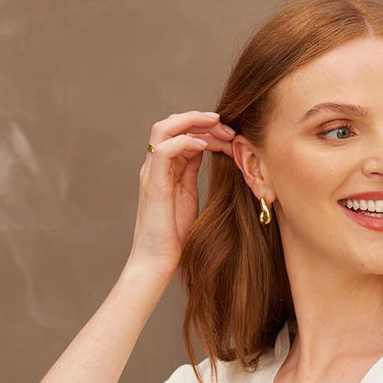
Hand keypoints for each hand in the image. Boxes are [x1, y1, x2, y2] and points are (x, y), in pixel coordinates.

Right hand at [125, 108, 235, 279]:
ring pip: (164, 128)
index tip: (231, 135)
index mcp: (166, 169)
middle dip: (201, 120)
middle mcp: (156, 166)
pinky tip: (205, 147)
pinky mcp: (153, 184)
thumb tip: (207, 153)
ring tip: (218, 127)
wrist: (157, 262)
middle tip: (228, 127)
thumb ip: (192, 174)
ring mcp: (152, 173)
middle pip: (172, 124)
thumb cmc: (174, 237)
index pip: (182, 134)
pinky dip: (185, 142)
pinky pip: (165, 150)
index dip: (206, 129)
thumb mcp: (188, 197)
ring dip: (193, 123)